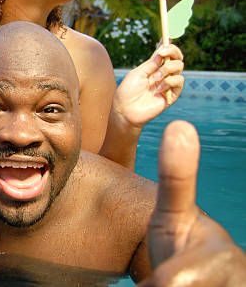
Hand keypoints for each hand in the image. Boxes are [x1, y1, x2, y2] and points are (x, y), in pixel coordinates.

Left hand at [113, 44, 183, 128]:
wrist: (126, 110)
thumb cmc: (128, 92)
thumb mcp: (138, 73)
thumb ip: (151, 63)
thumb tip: (162, 50)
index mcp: (153, 68)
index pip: (166, 55)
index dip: (169, 47)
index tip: (166, 41)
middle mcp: (162, 75)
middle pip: (177, 58)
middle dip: (173, 52)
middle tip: (163, 53)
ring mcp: (168, 84)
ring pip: (179, 68)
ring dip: (167, 70)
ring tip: (155, 79)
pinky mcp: (172, 95)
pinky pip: (179, 82)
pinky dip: (170, 82)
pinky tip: (159, 88)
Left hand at [140, 121, 245, 286]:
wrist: (195, 276)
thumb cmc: (180, 241)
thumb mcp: (173, 212)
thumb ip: (178, 178)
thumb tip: (181, 125)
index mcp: (221, 258)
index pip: (170, 283)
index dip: (159, 284)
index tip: (159, 279)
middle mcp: (236, 277)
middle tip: (164, 281)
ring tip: (174, 283)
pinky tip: (180, 286)